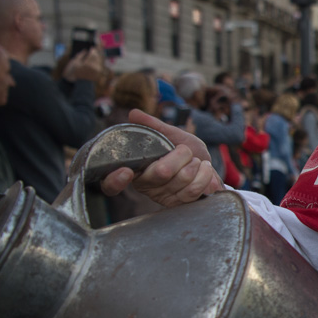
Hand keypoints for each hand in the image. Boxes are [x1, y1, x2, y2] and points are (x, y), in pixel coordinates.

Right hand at [63, 48, 104, 82]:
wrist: (80, 84)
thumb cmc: (75, 73)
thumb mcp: (75, 63)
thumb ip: (80, 55)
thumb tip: (85, 50)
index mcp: (87, 63)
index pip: (93, 54)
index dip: (93, 50)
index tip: (92, 48)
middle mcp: (94, 67)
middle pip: (97, 57)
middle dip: (96, 53)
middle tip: (95, 50)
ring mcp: (97, 71)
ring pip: (100, 61)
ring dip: (98, 57)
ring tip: (96, 55)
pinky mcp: (99, 74)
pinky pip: (100, 66)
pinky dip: (99, 63)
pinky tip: (97, 61)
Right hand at [99, 109, 223, 206]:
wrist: (207, 165)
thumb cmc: (185, 151)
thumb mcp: (169, 135)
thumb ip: (152, 126)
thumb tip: (133, 113)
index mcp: (135, 169)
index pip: (110, 185)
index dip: (115, 181)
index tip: (126, 171)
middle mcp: (146, 186)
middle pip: (162, 171)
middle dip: (181, 155)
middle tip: (185, 151)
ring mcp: (163, 197)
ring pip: (182, 178)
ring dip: (196, 163)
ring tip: (195, 161)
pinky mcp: (181, 204)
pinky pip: (194, 190)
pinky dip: (205, 173)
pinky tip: (204, 169)